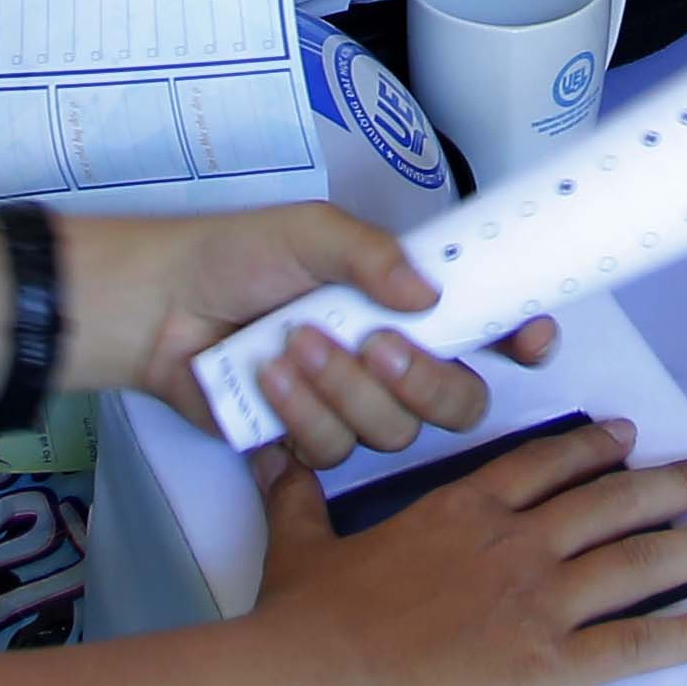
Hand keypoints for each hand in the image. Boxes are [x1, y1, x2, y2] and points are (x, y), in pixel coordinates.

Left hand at [61, 203, 561, 462]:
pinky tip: (270, 376)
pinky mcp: (306, 443)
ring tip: (293, 344)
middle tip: (378, 344)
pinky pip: (331, 453)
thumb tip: (429, 290)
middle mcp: (393, 362)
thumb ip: (373, 256)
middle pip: (458, 404)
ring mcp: (352, 407)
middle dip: (425, 380)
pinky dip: (301, 412)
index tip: (529, 337)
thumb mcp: (310, 232)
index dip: (521, 338)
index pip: (489, 328)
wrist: (157, 305)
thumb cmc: (235, 256)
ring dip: (343, 389)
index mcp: (408, 304)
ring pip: (392, 432)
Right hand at [251, 415, 686, 685]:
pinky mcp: (552, 665)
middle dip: (682, 482)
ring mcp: (540, 601)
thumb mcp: (298, 545)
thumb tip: (275, 460)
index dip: (593, 449)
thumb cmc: (302, 622)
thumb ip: (296, 499)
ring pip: (645, 559)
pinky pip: (641, 644)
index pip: (544, 466)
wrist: (312, 681)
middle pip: (617, 500)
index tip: (629, 436)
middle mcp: (515, 543)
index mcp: (460, 511)